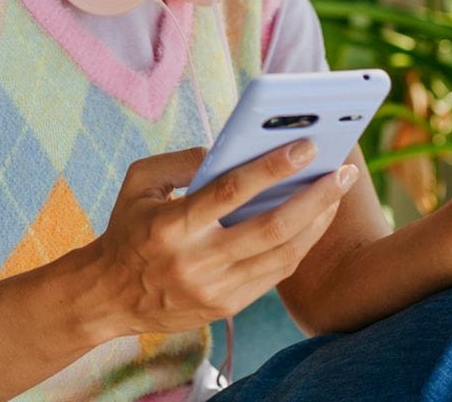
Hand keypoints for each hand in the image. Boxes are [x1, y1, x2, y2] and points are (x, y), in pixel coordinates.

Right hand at [79, 141, 357, 336]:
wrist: (108, 297)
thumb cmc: (128, 229)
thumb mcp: (140, 183)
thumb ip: (182, 160)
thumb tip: (230, 149)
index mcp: (171, 225)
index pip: (231, 191)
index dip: (273, 167)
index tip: (306, 145)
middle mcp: (196, 261)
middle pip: (271, 228)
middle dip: (315, 197)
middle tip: (342, 171)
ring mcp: (214, 289)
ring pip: (283, 255)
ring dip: (317, 221)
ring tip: (336, 192)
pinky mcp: (226, 307)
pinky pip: (275, 274)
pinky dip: (300, 245)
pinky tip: (314, 221)